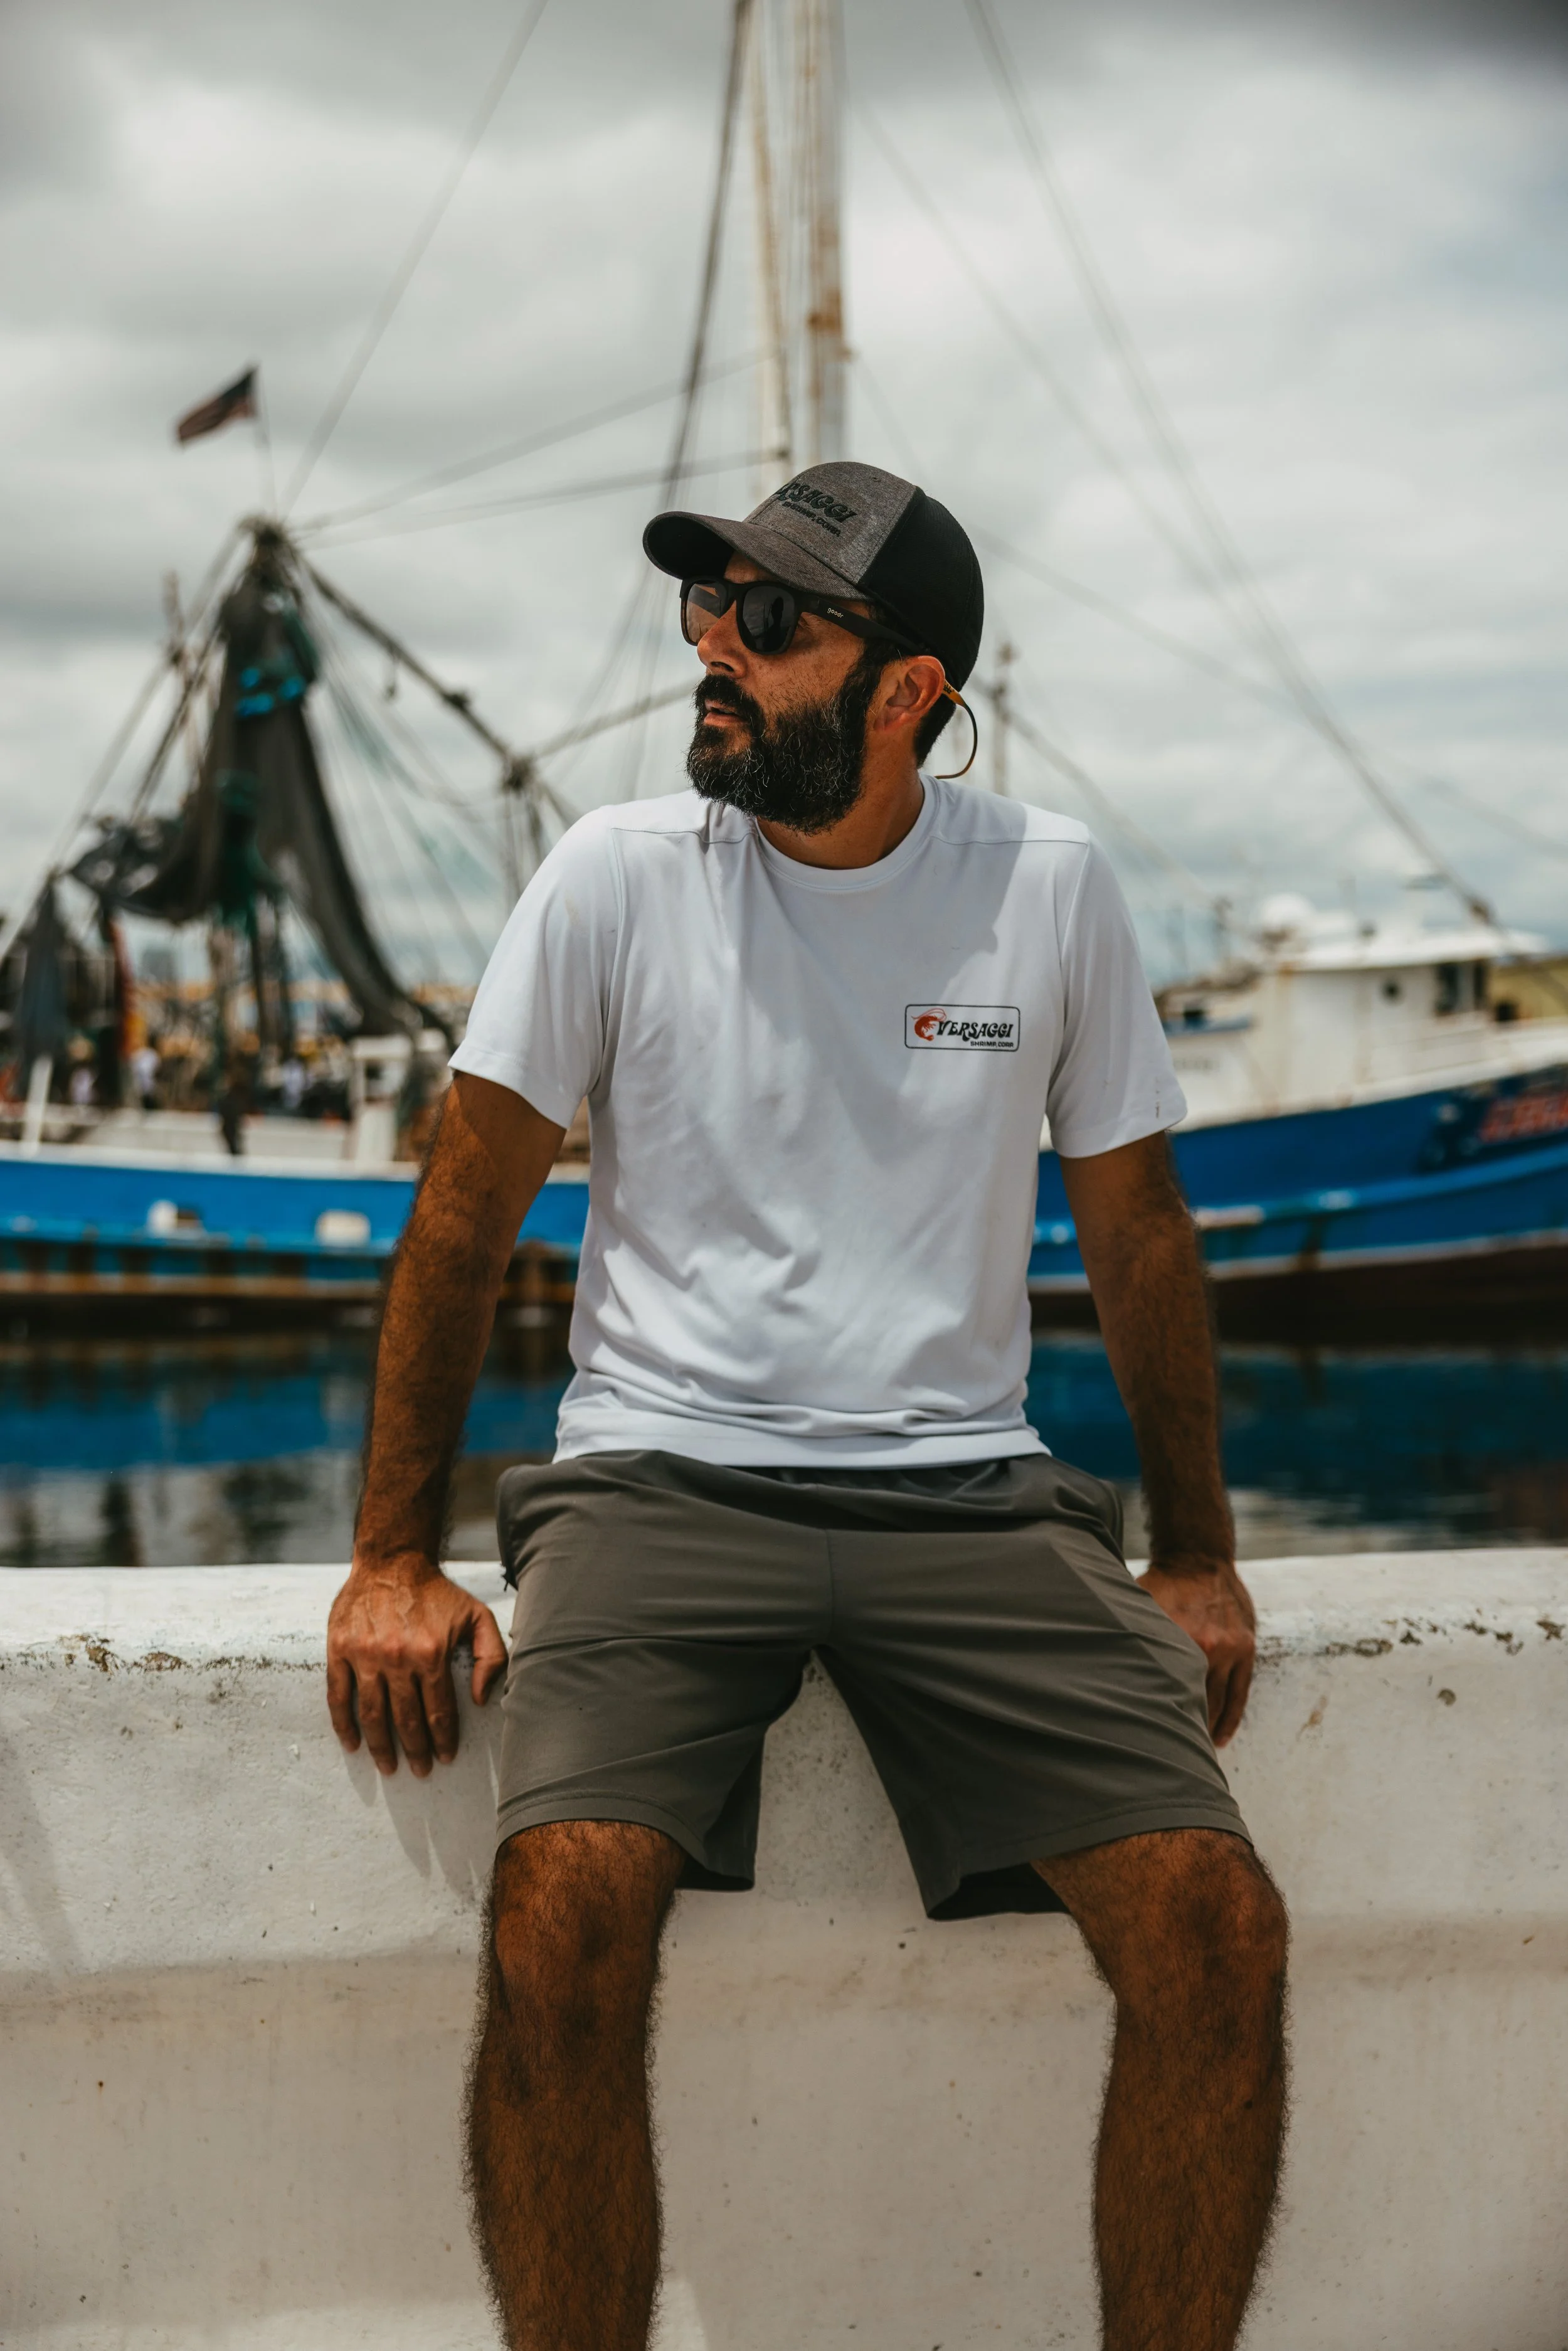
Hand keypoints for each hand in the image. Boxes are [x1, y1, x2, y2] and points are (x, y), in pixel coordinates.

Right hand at [326, 1557, 507, 1777]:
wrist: (392, 1561)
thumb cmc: (436, 1592)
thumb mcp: (477, 1616)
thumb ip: (492, 1656)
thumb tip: (483, 1699)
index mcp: (431, 1654)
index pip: (438, 1711)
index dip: (443, 1739)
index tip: (446, 1757)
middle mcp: (397, 1658)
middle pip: (406, 1720)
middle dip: (415, 1751)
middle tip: (420, 1771)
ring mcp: (365, 1656)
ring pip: (372, 1715)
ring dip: (381, 1747)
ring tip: (389, 1767)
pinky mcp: (339, 1650)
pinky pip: (339, 1696)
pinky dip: (344, 1725)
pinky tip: (353, 1744)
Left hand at [1138, 1560, 1255, 1746]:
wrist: (1198, 1557)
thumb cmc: (1162, 1583)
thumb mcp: (1139, 1606)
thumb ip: (1128, 1634)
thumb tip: (1098, 1664)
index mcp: (1176, 1639)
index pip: (1165, 1692)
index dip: (1156, 1720)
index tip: (1145, 1744)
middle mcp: (1205, 1648)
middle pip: (1193, 1702)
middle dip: (1182, 1731)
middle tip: (1169, 1760)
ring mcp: (1229, 1650)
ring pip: (1218, 1702)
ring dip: (1205, 1730)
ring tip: (1193, 1755)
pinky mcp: (1246, 1649)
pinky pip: (1240, 1693)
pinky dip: (1230, 1718)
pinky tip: (1220, 1739)